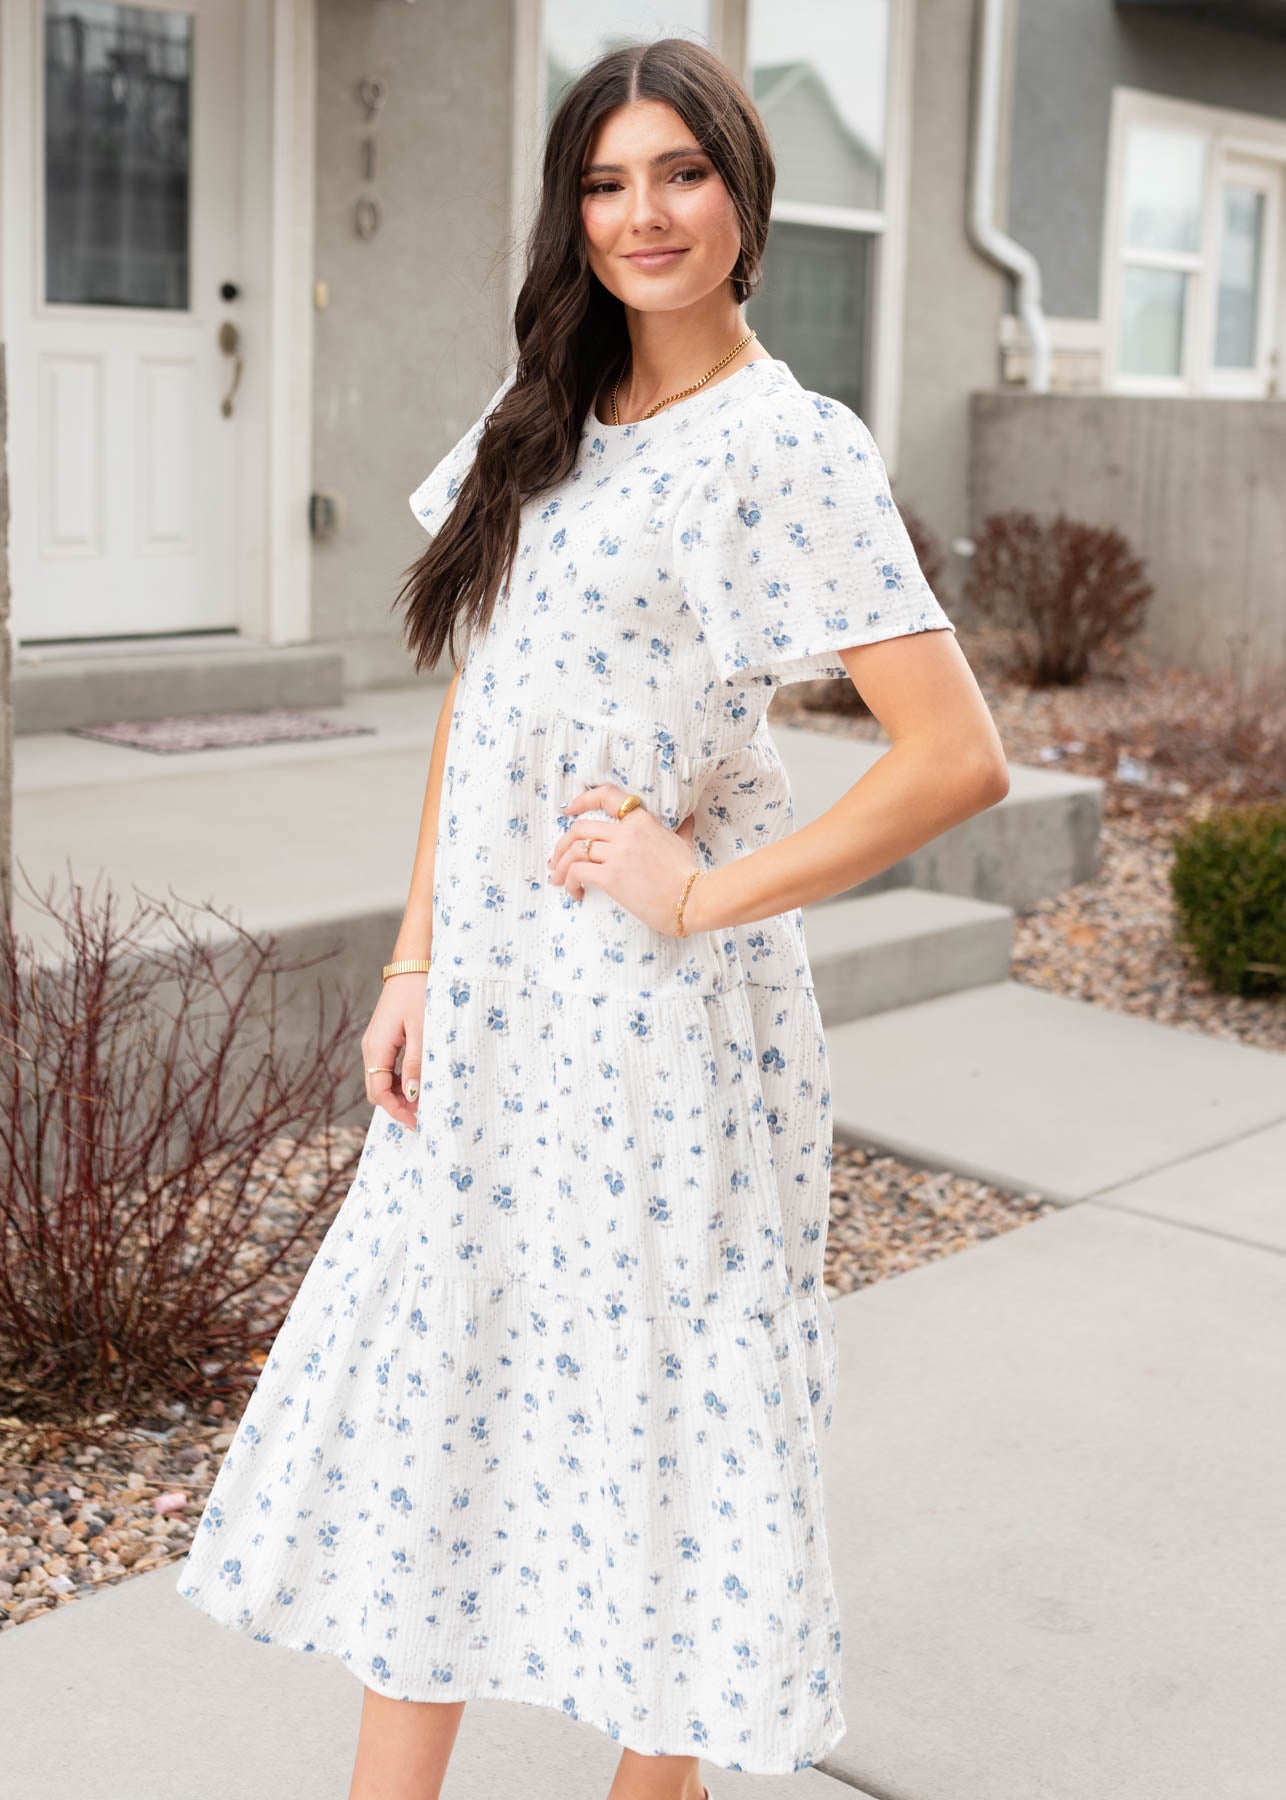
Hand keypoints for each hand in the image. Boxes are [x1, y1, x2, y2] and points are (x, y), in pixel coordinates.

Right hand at [360, 970, 427, 1126]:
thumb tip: (410, 1096)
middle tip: (423, 1116)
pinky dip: (398, 1080)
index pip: (378, 1093)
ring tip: (423, 1101)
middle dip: (397, 1106)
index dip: (396, 1111)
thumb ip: (415, 1064)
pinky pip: (385, 1067)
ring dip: (398, 1094)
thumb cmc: (418, 994)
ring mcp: (375, 1043)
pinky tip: (417, 1082)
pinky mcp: (383, 1038)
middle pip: (376, 1090)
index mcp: (376, 1049)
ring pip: (380, 1080)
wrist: (412, 966)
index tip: (417, 1123)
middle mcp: (370, 1048)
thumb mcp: (422, 1031)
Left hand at [548, 784, 701, 936]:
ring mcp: (618, 854)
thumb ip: (680, 829)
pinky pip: (577, 872)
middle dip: (562, 844)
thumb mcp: (683, 843)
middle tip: (557, 860)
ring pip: (574, 851)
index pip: (606, 796)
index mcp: (641, 820)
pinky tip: (576, 893)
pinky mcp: (611, 877)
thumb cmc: (689, 875)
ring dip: (560, 866)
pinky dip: (570, 882)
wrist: (694, 899)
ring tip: (559, 879)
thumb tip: (687, 820)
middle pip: (579, 828)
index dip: (581, 800)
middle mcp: (626, 832)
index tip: (568, 810)